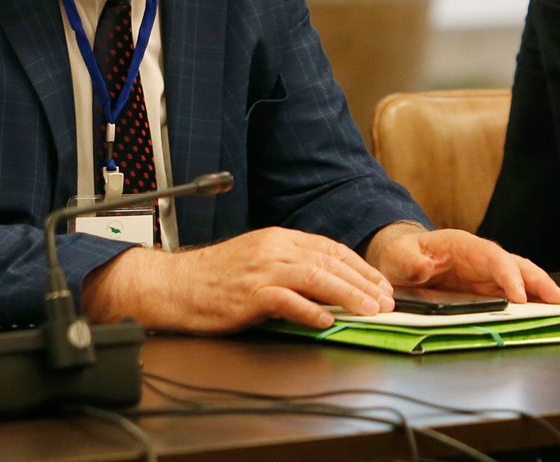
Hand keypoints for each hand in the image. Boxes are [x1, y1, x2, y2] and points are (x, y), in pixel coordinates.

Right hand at [81, 227, 394, 331]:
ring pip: (316, 277)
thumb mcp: (256, 262)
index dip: (359, 267)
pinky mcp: (249, 293)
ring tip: (369, 311)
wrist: (173, 284)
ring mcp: (261, 269)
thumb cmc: (213, 279)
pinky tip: (327, 321)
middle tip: (386, 301)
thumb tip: (328, 287)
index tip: (379, 285)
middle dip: (363, 282)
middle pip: (329, 261)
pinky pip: (287, 300)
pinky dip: (311, 310)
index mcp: (277, 238)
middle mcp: (272, 248)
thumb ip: (290, 268)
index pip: (329, 248)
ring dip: (348, 295)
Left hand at [363, 224, 559, 305]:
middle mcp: (479, 257)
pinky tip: (541, 312)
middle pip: (514, 265)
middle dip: (536, 280)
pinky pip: (510, 293)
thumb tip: (423, 267)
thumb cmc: (402, 254)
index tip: (518, 295)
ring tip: (559, 306)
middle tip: (558, 298)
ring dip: (538, 290)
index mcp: (462, 245)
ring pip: (518, 278)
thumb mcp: (398, 257)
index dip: (507, 274)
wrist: (401, 259)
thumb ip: (410, 261)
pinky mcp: (486, 288)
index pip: (491, 257)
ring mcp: (485, 273)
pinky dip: (528, 301)